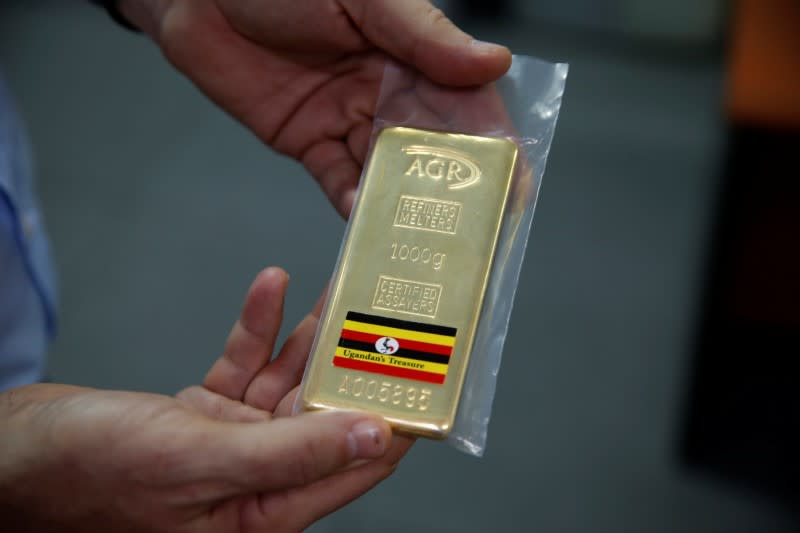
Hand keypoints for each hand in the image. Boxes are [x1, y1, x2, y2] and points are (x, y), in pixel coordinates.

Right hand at [0, 267, 412, 531]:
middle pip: (324, 416)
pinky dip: (258, 329)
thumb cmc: (91, 474)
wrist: (17, 453)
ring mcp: (229, 443)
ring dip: (309, 337)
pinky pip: (245, 365)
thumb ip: (291, 454)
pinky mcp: (203, 412)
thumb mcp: (201, 461)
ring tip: (337, 290)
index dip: (391, 420)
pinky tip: (270, 288)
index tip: (421, 371)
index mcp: (265, 510)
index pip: (354, 466)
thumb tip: (370, 440)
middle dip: (349, 365)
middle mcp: (254, 479)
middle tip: (379, 314)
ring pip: (287, 384)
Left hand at [118, 0, 512, 216]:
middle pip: (432, 148)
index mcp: (411, 52)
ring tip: (422, 241)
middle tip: (471, 232)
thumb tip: (494, 62)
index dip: (492, 145)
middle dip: (453, 190)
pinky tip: (366, 224)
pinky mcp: (308, 142)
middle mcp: (387, 91)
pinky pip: (338, 180)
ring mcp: (348, 120)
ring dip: (405, 207)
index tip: (513, 186)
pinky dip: (353, 204)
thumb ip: (422, 35)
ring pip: (388, 172)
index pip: (466, 104)